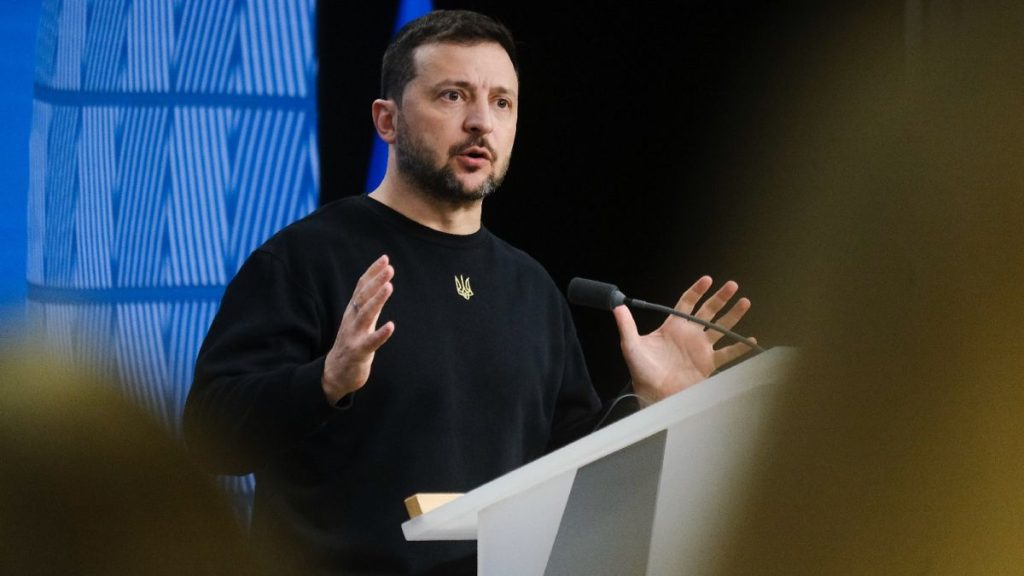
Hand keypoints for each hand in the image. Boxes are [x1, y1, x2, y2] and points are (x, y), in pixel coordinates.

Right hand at [321, 255, 395, 403]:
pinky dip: (380, 334)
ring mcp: (353, 335)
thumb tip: (382, 282)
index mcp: (352, 311)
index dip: (372, 273)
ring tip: (389, 287)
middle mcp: (352, 320)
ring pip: (365, 315)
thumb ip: (370, 302)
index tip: (385, 258)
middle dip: (376, 282)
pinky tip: (391, 326)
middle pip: (363, 297)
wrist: (335, 373)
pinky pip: (370, 342)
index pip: (362, 287)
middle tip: (389, 268)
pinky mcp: (358, 352)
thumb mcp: (360, 320)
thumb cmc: (351, 342)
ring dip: (377, 300)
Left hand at [612, 276, 755, 405]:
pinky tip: (751, 339)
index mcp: (673, 327)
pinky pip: (728, 353)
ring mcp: (701, 348)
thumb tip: (617, 306)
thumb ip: (626, 325)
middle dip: (720, 298)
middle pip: (708, 311)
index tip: (707, 280)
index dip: (697, 290)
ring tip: (745, 302)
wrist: (655, 395)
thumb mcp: (631, 346)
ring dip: (733, 316)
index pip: (687, 303)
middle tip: (732, 285)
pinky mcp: (709, 364)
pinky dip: (740, 347)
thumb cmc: (642, 371)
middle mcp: (689, 335)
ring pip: (721, 327)